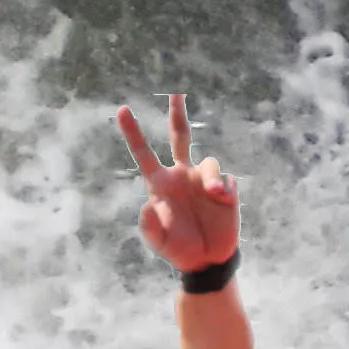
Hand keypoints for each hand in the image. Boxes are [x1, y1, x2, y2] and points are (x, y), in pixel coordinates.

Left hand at [118, 96, 237, 274]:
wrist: (207, 259)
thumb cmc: (179, 247)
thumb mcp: (158, 241)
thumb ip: (149, 225)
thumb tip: (147, 206)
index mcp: (161, 183)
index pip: (144, 153)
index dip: (133, 132)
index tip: (122, 110)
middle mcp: (182, 175)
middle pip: (180, 136)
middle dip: (177, 113)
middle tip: (176, 89)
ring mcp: (204, 180)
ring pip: (210, 162)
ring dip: (212, 177)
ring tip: (216, 195)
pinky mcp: (225, 189)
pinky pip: (226, 179)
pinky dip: (225, 189)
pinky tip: (224, 203)